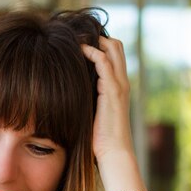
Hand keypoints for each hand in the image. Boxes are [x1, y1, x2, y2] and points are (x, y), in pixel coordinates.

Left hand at [80, 36, 135, 164]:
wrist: (113, 153)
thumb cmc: (101, 139)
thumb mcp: (92, 113)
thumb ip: (86, 100)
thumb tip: (68, 93)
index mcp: (118, 86)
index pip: (115, 54)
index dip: (100, 44)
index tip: (80, 42)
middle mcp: (122, 82)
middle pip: (117, 46)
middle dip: (98, 37)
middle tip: (77, 37)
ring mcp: (119, 85)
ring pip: (113, 48)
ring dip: (94, 40)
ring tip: (76, 39)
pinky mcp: (112, 91)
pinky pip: (104, 62)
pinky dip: (91, 52)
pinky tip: (78, 50)